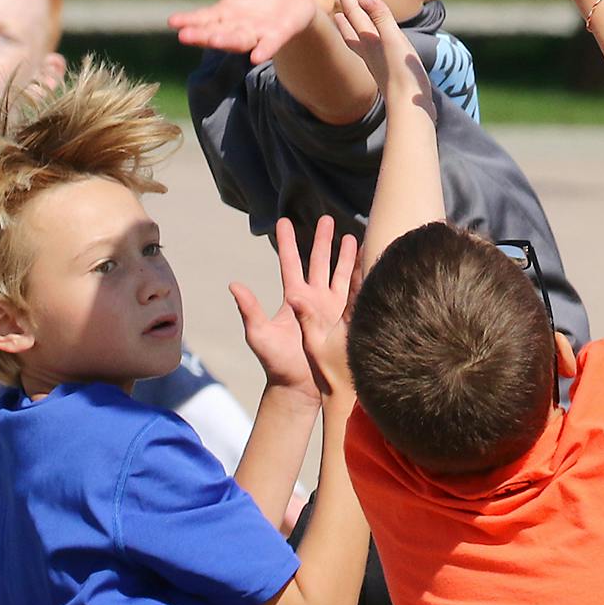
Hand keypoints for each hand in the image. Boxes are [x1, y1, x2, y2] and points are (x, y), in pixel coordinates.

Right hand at [171, 0, 318, 65]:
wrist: (293, 1)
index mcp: (224, 14)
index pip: (202, 18)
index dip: (188, 21)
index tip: (172, 21)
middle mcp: (237, 27)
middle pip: (216, 33)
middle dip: (202, 35)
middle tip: (184, 36)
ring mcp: (257, 34)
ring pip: (239, 41)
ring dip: (227, 41)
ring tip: (213, 40)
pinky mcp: (277, 36)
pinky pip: (269, 45)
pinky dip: (263, 50)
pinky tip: (256, 57)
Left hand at [231, 217, 353, 400]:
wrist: (300, 387)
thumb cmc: (275, 362)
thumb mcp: (259, 334)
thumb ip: (250, 309)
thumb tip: (234, 285)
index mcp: (293, 298)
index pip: (291, 263)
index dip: (287, 243)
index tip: (284, 221)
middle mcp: (313, 299)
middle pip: (318, 262)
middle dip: (322, 240)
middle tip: (326, 217)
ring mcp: (330, 309)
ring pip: (340, 275)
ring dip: (345, 255)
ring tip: (351, 235)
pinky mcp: (345, 321)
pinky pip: (355, 294)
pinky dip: (361, 277)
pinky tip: (369, 264)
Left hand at [328, 0, 427, 100]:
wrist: (408, 106)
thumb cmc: (402, 72)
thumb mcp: (394, 40)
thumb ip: (381, 18)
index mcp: (370, 40)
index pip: (355, 12)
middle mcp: (369, 50)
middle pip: (351, 25)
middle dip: (344, 10)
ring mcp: (376, 62)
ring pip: (356, 38)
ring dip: (348, 27)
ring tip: (340, 19)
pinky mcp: (386, 72)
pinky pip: (368, 49)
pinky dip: (362, 40)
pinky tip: (368, 44)